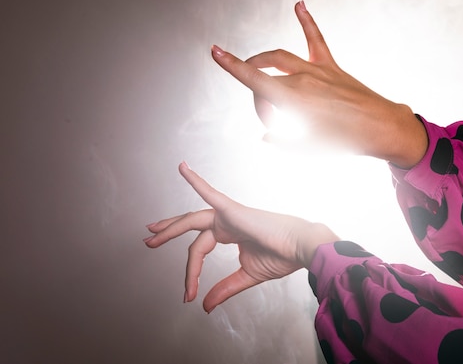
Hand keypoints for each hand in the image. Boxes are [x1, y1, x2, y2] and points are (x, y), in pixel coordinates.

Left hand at [144, 162, 338, 312]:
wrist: (301, 249)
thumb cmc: (282, 257)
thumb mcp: (246, 276)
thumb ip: (224, 288)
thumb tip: (205, 306)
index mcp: (230, 234)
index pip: (200, 251)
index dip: (191, 274)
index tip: (188, 296)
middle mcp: (227, 222)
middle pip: (191, 226)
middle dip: (168, 233)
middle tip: (149, 240)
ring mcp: (229, 214)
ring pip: (192, 219)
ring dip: (171, 225)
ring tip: (151, 232)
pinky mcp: (233, 210)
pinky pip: (210, 193)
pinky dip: (196, 181)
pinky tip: (182, 168)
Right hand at [211, 0, 426, 167]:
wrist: (380, 128)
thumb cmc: (345, 141)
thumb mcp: (308, 148)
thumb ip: (282, 142)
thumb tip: (266, 137)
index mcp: (293, 100)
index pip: (254, 79)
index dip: (231, 65)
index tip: (215, 51)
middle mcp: (302, 78)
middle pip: (265, 76)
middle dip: (258, 96)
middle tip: (269, 120)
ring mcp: (317, 69)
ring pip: (279, 58)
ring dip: (263, 62)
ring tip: (256, 68)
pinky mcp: (331, 66)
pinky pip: (315, 40)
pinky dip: (306, 22)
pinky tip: (299, 4)